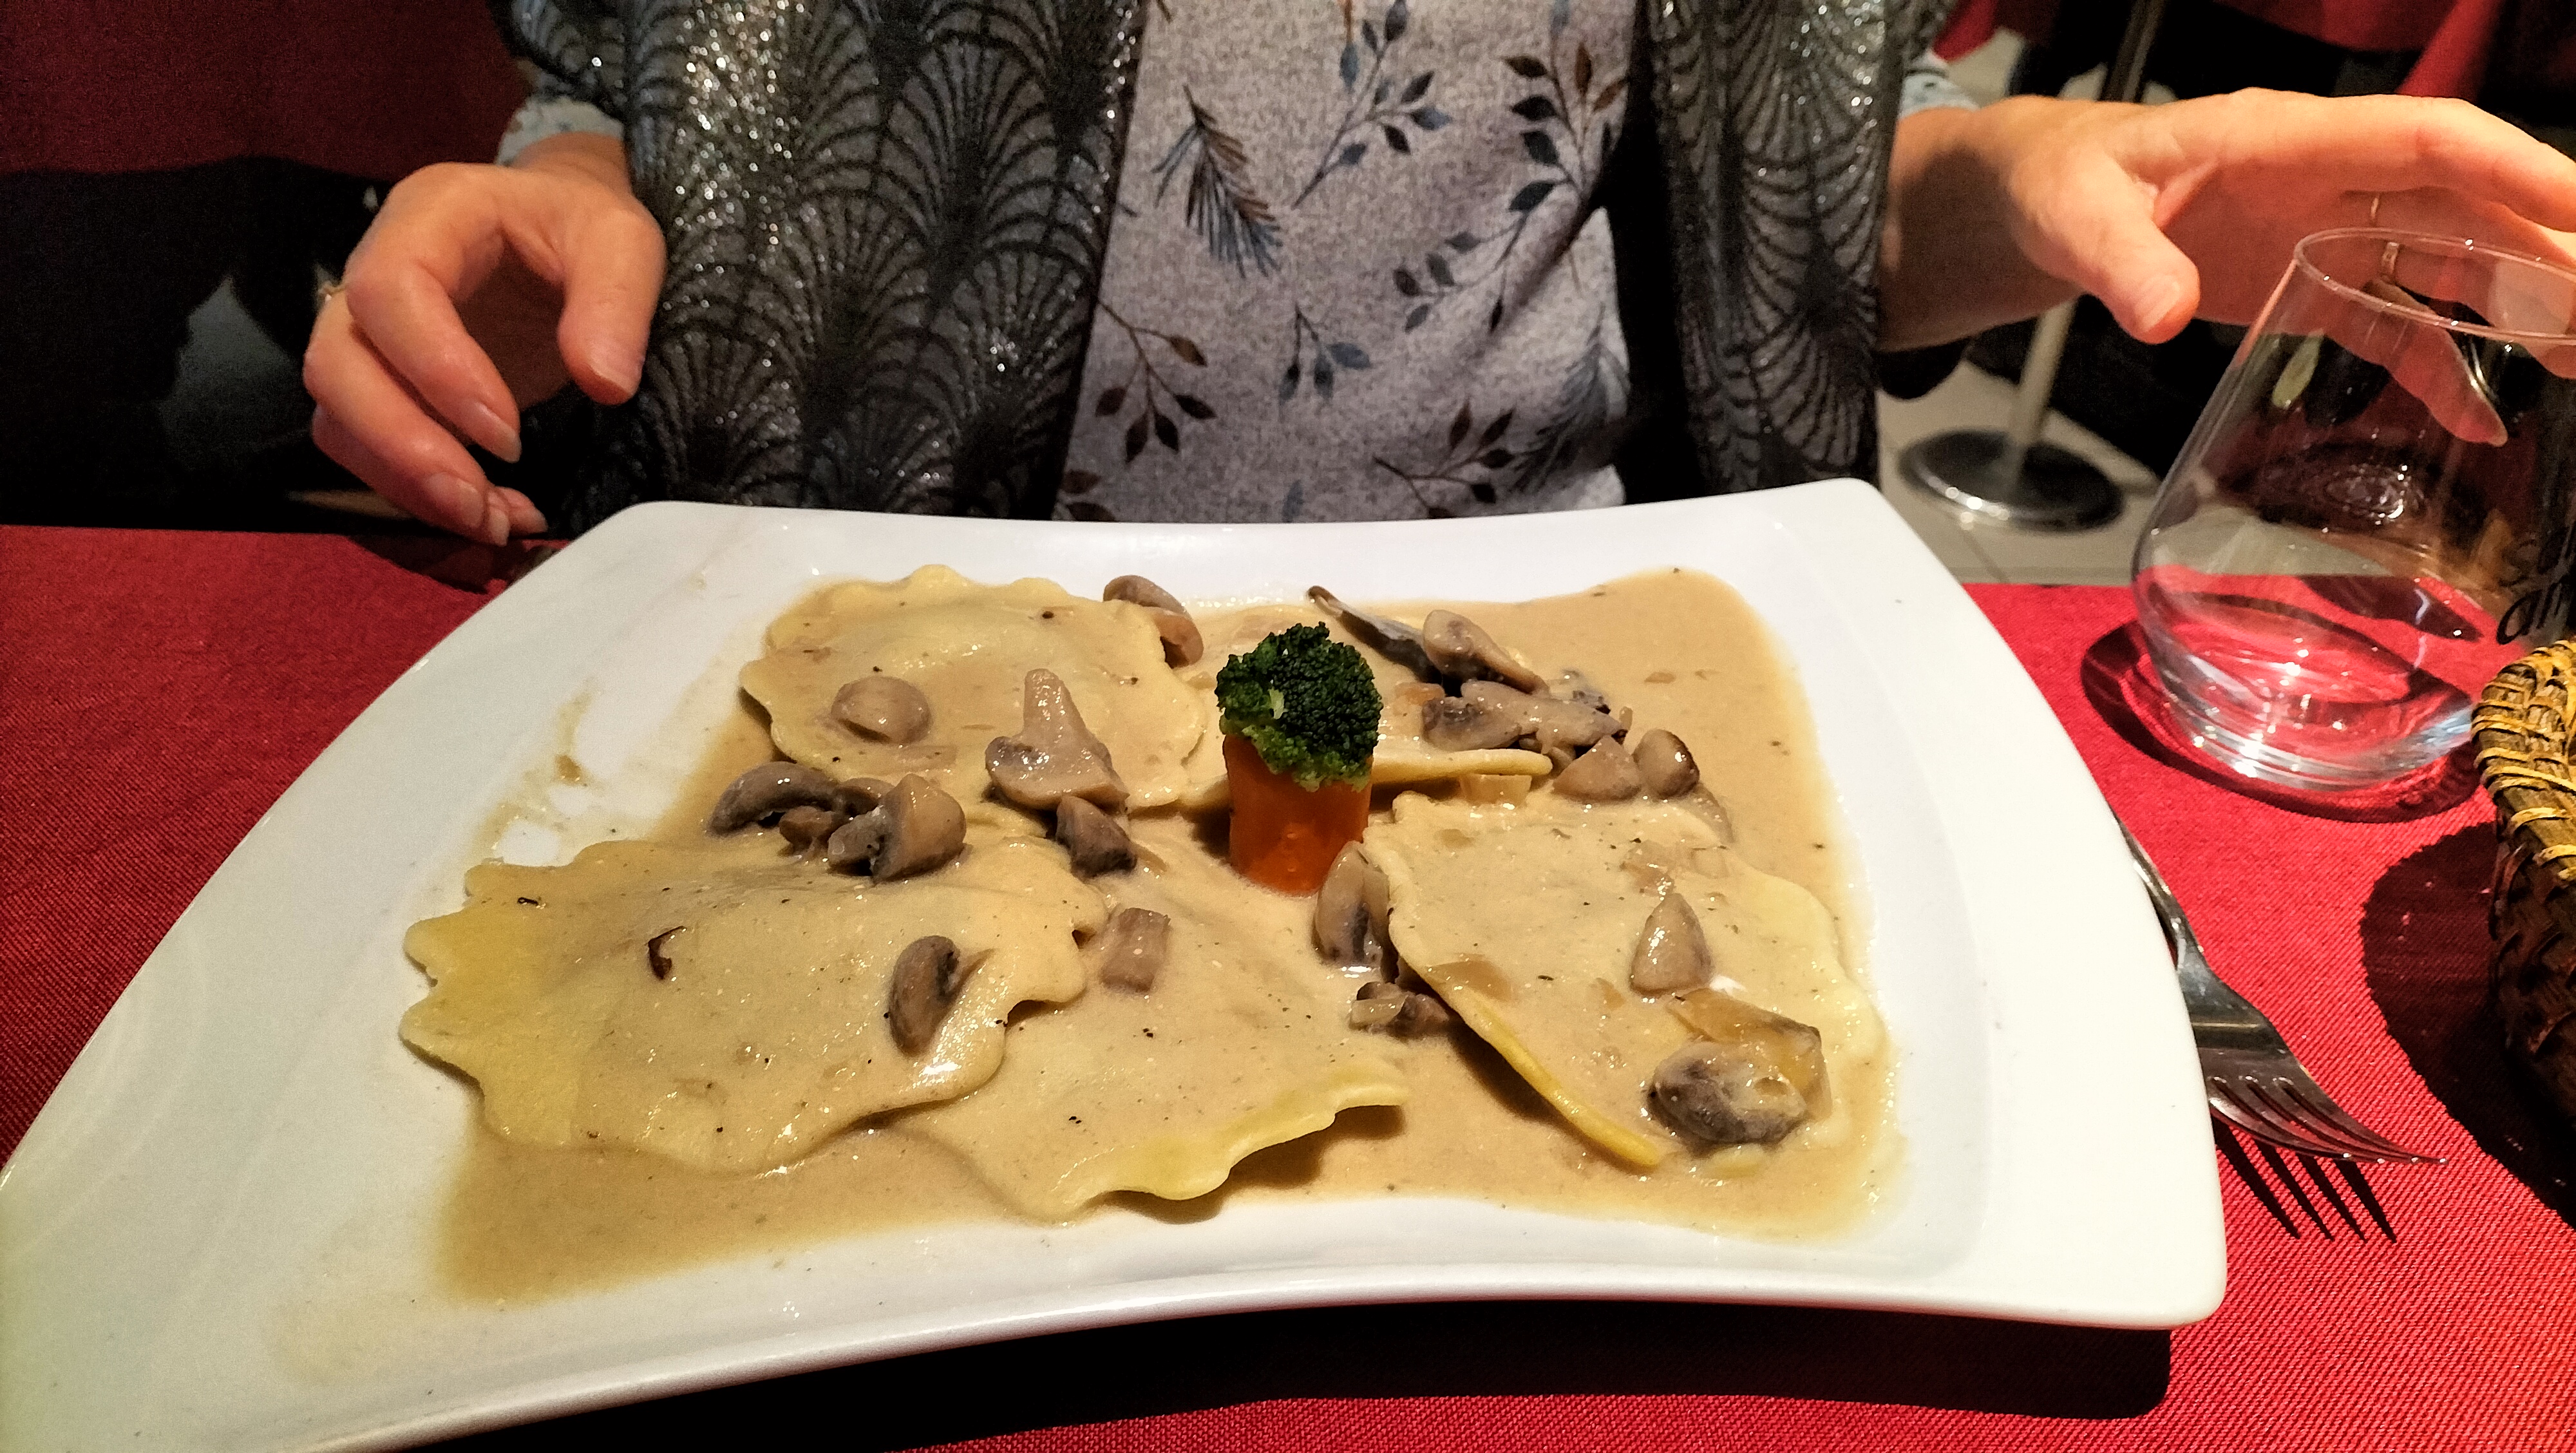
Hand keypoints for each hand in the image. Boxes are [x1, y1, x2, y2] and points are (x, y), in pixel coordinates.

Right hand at [303, 134, 663, 541]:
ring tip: (491, 522)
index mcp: (428, 217)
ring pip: (339, 418)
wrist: (561, 226)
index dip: (435, 372)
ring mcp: (370, 333)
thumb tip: (606, 383)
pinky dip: (415, 494)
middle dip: (403, 449)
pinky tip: (488, 514)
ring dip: (405, 484)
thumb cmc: (581, 224)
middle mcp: (374, 272)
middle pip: (337, 366)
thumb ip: (616, 301)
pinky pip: (365, 448)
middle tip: (480, 505)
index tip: (509, 435)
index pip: (388, 292)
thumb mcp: (621, 240)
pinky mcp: (384, 384)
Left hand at [1880, 91, 2575, 352]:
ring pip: (2447, 261)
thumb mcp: (2075, 217)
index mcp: (2284, 139)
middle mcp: (2326, 178)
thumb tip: (2163, 315)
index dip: (2511, 168)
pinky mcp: (2309, 286)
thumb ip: (2118, 262)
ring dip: (2517, 307)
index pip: (2426, 138)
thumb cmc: (2061, 185)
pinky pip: (2392, 324)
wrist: (2041, 203)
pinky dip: (2440, 367)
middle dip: (2543, 250)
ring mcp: (2325, 232)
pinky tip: (2482, 418)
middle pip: (2464, 202)